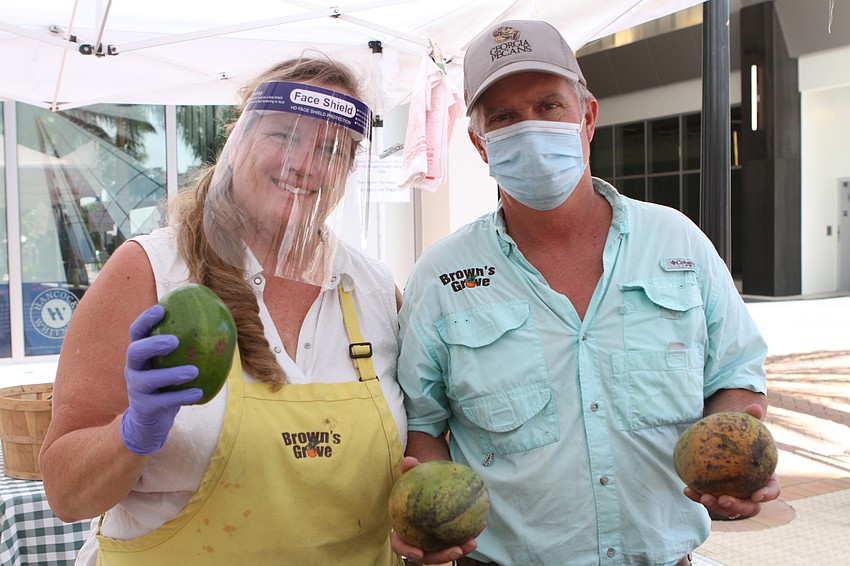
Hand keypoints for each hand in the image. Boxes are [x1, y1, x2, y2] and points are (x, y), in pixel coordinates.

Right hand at [120, 304, 202, 454]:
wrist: (152, 418)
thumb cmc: (169, 382)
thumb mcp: (173, 362)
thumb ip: (188, 345)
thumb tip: (221, 322)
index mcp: (141, 353)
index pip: (137, 332)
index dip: (145, 319)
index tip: (161, 308)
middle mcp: (134, 368)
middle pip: (134, 352)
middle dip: (152, 344)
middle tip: (175, 340)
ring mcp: (136, 389)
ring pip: (148, 380)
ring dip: (171, 374)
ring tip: (194, 371)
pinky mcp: (144, 408)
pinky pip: (162, 401)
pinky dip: (181, 396)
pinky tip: (198, 392)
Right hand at [391, 457, 482, 563]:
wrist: (424, 486)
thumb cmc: (414, 484)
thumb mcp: (410, 475)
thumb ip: (408, 470)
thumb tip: (408, 461)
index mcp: (402, 529)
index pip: (400, 545)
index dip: (408, 551)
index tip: (420, 553)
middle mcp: (416, 539)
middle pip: (428, 556)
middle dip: (443, 556)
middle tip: (456, 549)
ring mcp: (431, 541)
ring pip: (444, 551)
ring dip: (460, 549)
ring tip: (473, 542)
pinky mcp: (445, 538)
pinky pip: (456, 539)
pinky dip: (467, 534)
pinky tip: (481, 524)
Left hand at [684, 403, 781, 518]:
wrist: (724, 440)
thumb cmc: (739, 433)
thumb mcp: (745, 424)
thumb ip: (751, 418)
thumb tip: (754, 407)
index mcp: (765, 478)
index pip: (772, 490)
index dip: (766, 495)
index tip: (756, 495)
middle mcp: (751, 492)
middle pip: (750, 507)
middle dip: (737, 507)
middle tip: (723, 499)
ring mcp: (734, 496)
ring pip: (728, 508)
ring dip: (715, 506)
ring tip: (702, 496)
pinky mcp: (716, 495)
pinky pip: (708, 499)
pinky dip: (698, 496)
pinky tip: (687, 489)